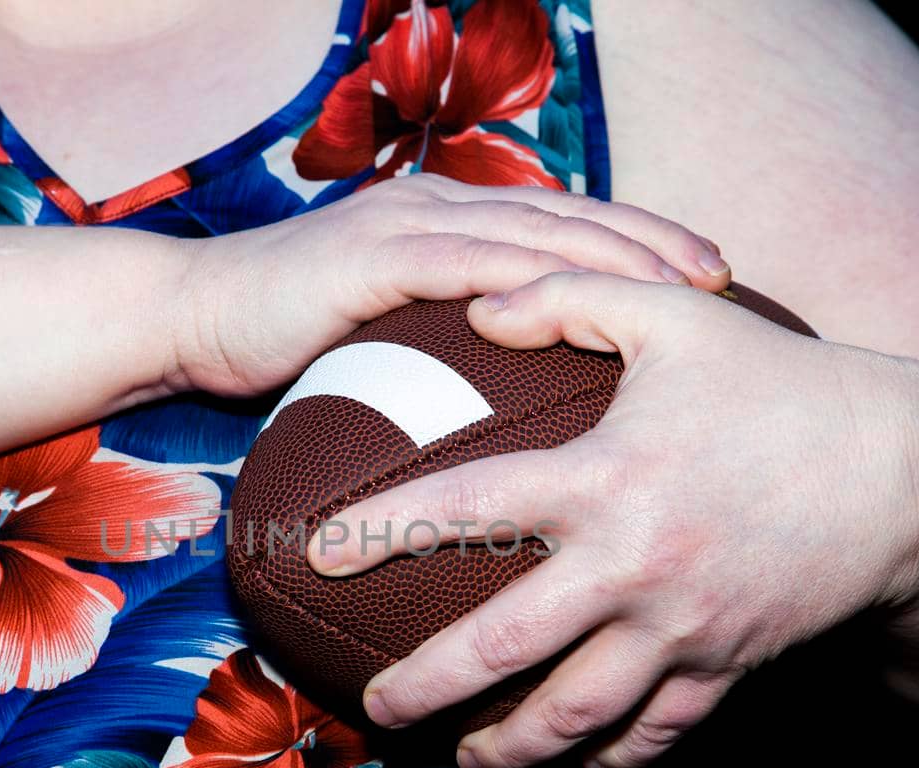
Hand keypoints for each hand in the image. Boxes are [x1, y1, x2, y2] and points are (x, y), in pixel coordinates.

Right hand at [166, 172, 732, 395]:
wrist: (195, 316)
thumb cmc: (285, 344)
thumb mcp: (380, 345)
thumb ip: (440, 353)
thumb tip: (501, 411)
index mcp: (450, 223)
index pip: (561, 224)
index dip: (639, 244)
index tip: (707, 280)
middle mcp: (440, 206)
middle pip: (569, 216)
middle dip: (652, 243)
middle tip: (723, 280)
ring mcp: (409, 222)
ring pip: (534, 229)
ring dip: (615, 256)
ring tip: (680, 287)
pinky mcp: (376, 253)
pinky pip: (468, 262)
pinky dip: (528, 279)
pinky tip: (583, 303)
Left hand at [307, 271, 918, 767]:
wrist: (906, 477)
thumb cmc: (783, 386)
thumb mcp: (675, 316)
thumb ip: (569, 297)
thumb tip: (479, 304)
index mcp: (603, 479)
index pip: (463, 509)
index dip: (376, 531)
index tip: (311, 552)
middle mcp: (629, 569)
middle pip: (500, 650)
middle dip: (424, 690)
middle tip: (372, 711)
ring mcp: (678, 632)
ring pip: (573, 717)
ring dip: (509, 751)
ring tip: (466, 763)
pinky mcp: (724, 669)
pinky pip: (655, 734)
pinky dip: (610, 758)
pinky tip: (578, 765)